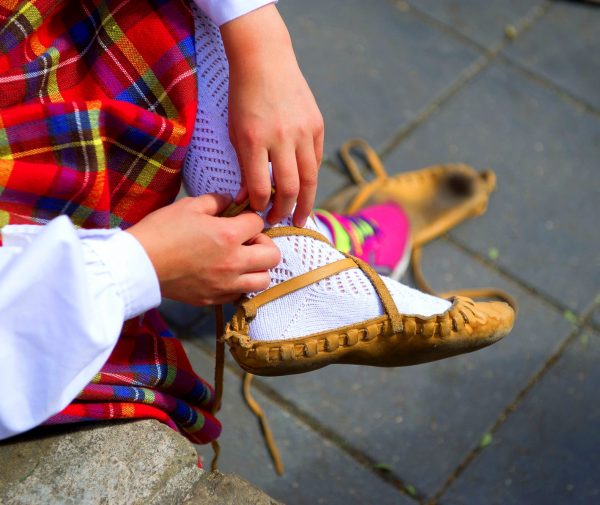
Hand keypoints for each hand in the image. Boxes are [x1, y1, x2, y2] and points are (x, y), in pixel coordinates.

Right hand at [127, 194, 279, 305]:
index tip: (239, 220)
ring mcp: (225, 285)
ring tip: (241, 261)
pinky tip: (226, 275)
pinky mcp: (214, 299)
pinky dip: (240, 285)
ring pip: (263, 280)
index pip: (259, 224)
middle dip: (265, 245)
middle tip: (248, 241)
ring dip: (257, 268)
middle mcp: (234, 263)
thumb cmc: (161, 231)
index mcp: (229, 236)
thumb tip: (230, 201)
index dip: (250, 219)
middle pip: (273, 256)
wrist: (138, 265)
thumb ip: (216, 201)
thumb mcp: (189, 206)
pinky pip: (241, 294)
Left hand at [221, 4, 323, 226]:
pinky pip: (316, 160)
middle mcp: (281, 137)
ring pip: (309, 179)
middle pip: (289, 187)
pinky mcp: (317, 125)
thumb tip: (247, 199)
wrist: (265, 60)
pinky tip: (305, 190)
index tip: (256, 213)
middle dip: (284, 211)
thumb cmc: (243, 98)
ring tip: (300, 218)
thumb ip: (244, 167)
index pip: (260, 186)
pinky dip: (310, 178)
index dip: (259, 206)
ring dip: (304, 203)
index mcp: (254, 139)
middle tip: (279, 222)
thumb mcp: (235, 132)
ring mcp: (303, 131)